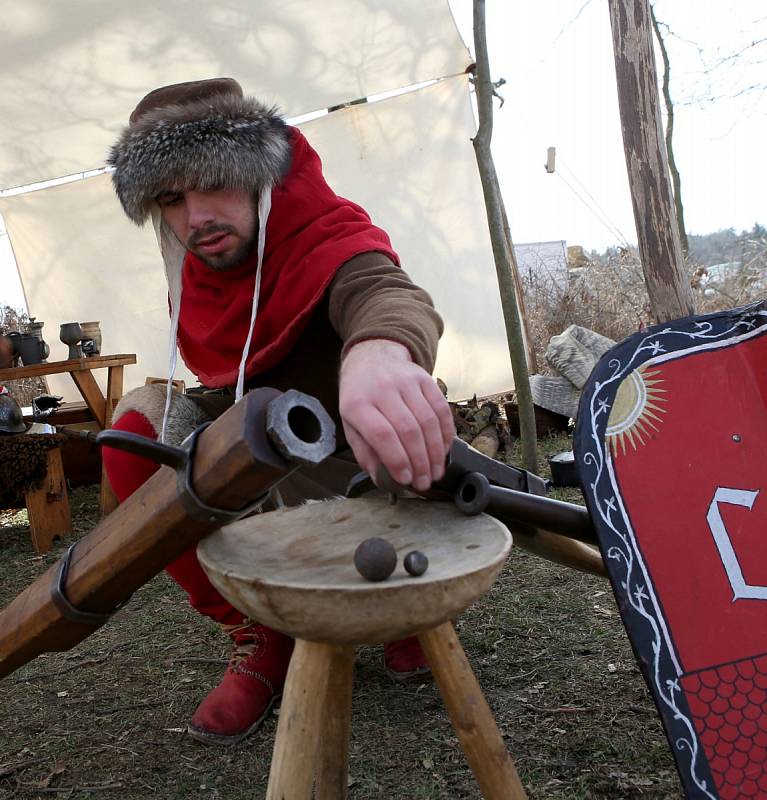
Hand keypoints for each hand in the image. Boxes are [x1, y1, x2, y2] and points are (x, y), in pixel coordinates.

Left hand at [339, 340, 454, 490]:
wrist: (372, 359)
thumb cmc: (360, 397)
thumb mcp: (350, 424)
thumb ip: (364, 452)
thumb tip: (382, 478)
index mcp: (358, 404)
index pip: (382, 434)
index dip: (397, 460)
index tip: (405, 479)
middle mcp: (383, 389)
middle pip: (409, 430)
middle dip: (420, 462)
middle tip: (423, 482)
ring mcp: (406, 382)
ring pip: (428, 421)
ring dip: (436, 452)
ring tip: (435, 472)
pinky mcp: (425, 379)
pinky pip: (441, 409)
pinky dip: (446, 434)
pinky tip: (444, 451)